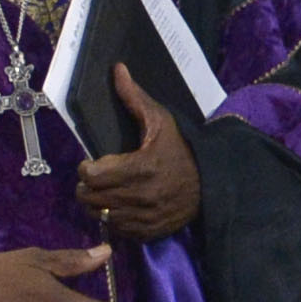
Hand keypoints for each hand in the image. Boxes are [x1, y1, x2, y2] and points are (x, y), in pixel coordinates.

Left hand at [74, 71, 196, 240]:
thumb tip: (117, 69)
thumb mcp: (161, 121)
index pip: (89, 175)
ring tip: (107, 193)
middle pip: (89, 197)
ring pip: (98, 215)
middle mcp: (140, 196)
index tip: (95, 164)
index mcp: (139, 168)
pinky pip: (116, 230)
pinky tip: (122, 207)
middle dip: (88, 186)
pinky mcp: (150, 231)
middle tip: (99, 178)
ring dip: (98, 204)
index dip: (87, 168)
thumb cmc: (182, 149)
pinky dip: (113, 220)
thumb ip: (134, 98)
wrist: (213, 182)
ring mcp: (144, 217)